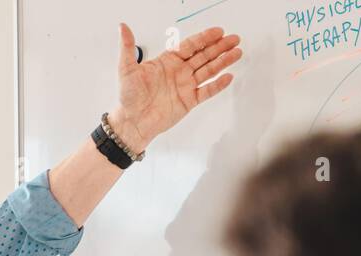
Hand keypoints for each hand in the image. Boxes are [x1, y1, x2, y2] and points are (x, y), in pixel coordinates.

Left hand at [107, 22, 241, 153]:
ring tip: (237, 53)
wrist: (132, 123)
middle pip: (203, 55)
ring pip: (208, 71)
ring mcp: (185, 86)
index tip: (218, 31)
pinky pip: (206, 91)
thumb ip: (127, 47)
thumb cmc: (128, 98)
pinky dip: (218, 85)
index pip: (190, 46)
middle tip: (234, 39)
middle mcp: (178, 72)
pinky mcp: (188, 101)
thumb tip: (123, 27)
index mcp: (167, 62)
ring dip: (223, 62)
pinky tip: (228, 77)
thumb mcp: (126, 69)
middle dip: (219, 47)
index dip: (204, 38)